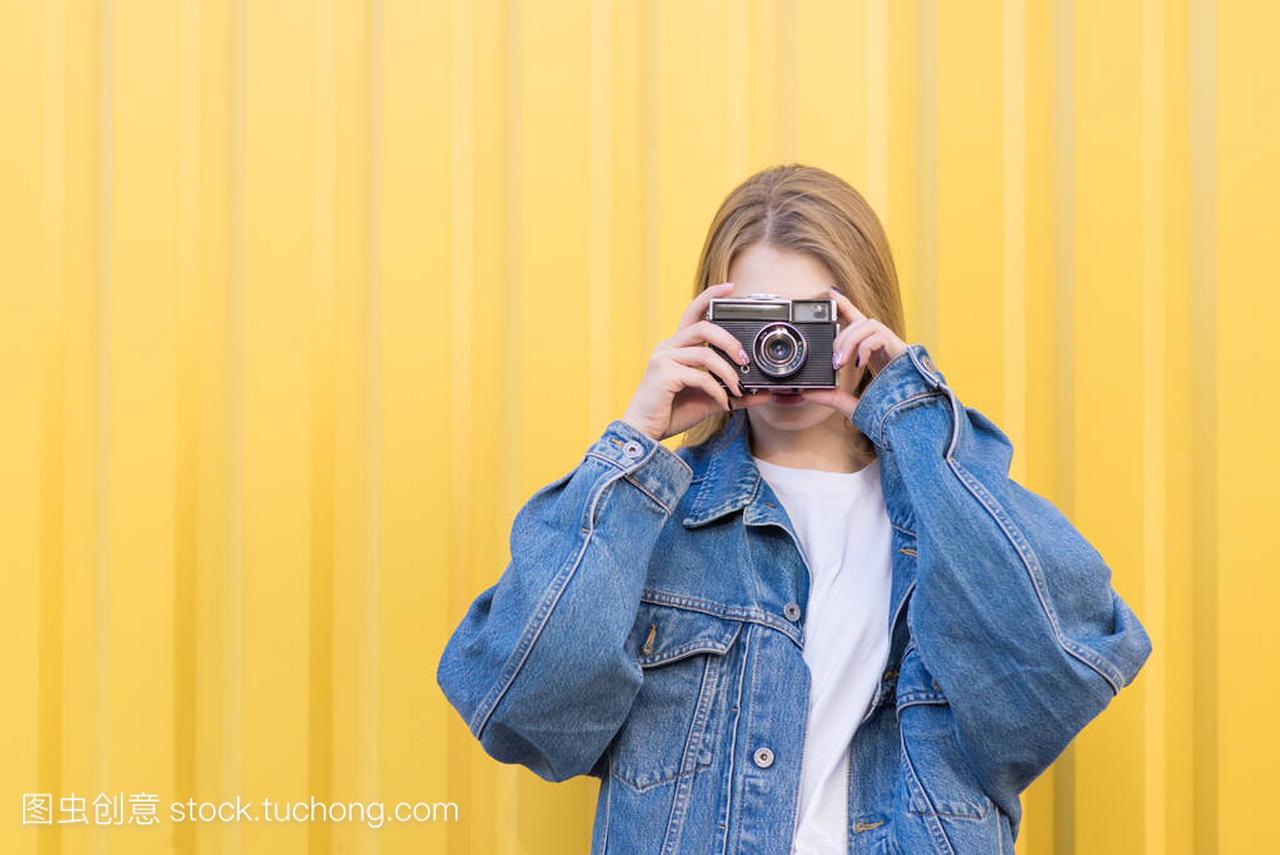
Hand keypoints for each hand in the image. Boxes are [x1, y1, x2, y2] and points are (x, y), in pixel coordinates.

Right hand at [622, 282, 773, 440]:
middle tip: (745, 359)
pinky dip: (716, 391)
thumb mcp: (709, 398)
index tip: (730, 287)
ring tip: (737, 389)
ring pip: (705, 354)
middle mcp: (668, 347)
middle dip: (730, 342)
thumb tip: (762, 393)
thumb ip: (732, 392)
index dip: (710, 296)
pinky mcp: (664, 375)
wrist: (645, 431)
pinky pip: (699, 377)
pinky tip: (722, 403)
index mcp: (676, 346)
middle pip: (704, 327)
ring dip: (727, 373)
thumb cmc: (672, 411)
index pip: (693, 312)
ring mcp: (664, 359)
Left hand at [799, 287, 907, 419]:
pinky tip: (860, 363)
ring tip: (841, 363)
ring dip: (850, 341)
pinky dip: (865, 347)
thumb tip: (808, 393)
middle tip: (833, 361)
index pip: (858, 322)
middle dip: (841, 337)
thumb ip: (833, 398)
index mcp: (874, 352)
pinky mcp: (902, 350)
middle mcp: (884, 345)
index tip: (830, 293)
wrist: (913, 421)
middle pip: (860, 322)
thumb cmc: (889, 411)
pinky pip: (879, 335)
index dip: (845, 305)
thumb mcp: (854, 405)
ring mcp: (894, 346)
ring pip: (868, 324)